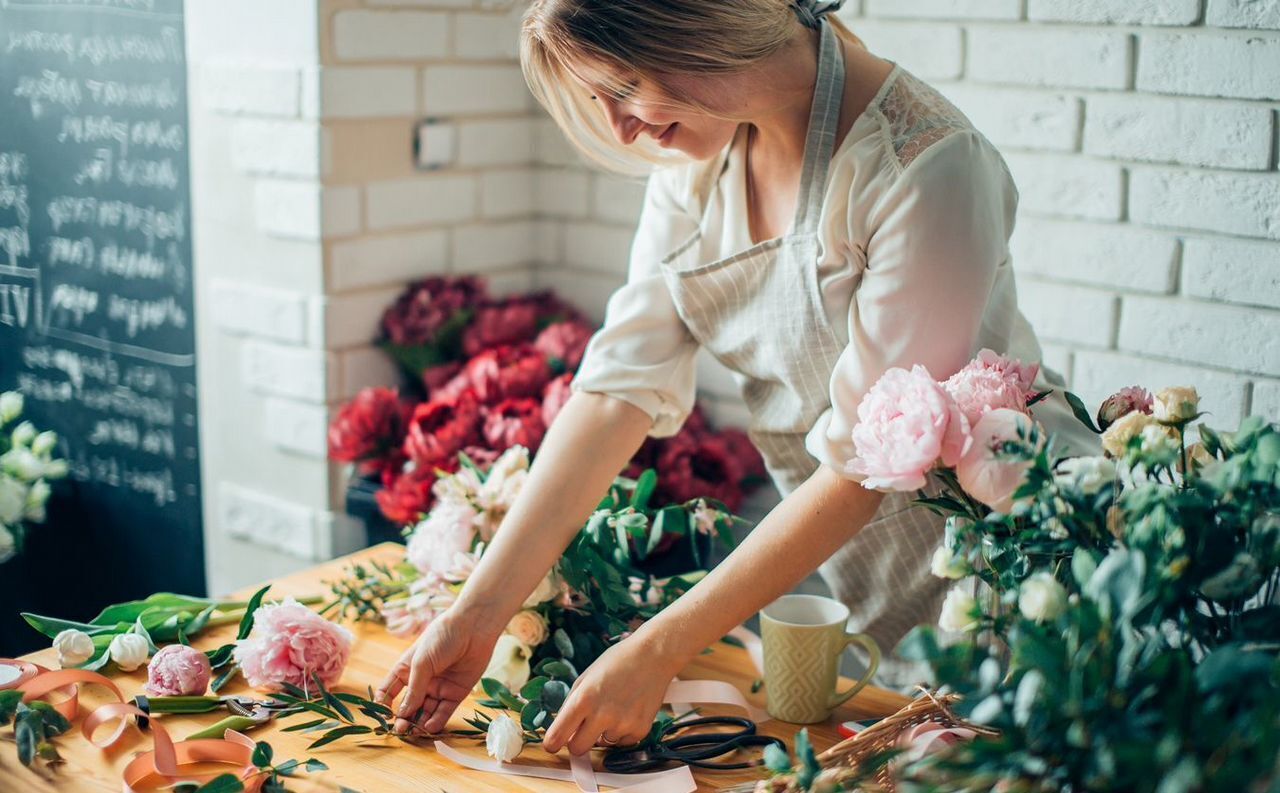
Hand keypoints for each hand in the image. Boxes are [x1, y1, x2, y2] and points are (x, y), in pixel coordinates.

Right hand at [374, 609, 500, 734]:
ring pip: (426, 712)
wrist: (474, 628)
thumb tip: (402, 714)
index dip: (384, 704)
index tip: (383, 716)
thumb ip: (414, 689)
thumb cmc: (442, 637)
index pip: (389, 691)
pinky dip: (437, 721)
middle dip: (404, 718)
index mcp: (406, 670)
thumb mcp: (422, 662)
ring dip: (419, 723)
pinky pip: (444, 711)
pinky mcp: (456, 693)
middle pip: (409, 705)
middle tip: (401, 729)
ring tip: (414, 732)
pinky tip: (429, 727)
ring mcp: (438, 688)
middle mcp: (421, 681)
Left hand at [542, 634, 677, 755]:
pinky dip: (623, 731)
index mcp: (583, 699)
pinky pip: (622, 742)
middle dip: (577, 741)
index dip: (552, 743)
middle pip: (578, 749)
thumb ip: (570, 706)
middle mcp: (602, 715)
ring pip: (602, 744)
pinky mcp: (640, 730)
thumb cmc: (617, 662)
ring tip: (616, 706)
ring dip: (604, 732)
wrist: (653, 655)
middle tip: (584, 728)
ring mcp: (623, 724)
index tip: (552, 744)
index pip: (557, 737)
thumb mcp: (585, 678)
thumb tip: (561, 731)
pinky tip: (629, 710)